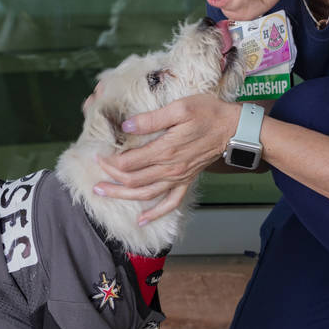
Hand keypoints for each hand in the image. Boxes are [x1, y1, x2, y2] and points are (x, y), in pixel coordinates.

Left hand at [93, 94, 241, 224]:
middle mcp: (170, 168)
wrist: (234, 128)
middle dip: (111, 180)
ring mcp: (179, 177)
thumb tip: (126, 126)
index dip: (110, 162)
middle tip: (94, 179)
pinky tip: (142, 220)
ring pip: (146, 194)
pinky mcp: (187, 180)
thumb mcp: (180, 108)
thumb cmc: (208, 113)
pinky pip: (170, 203)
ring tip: (104, 195)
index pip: (129, 162)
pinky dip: (155, 214)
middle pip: (133, 180)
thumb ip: (152, 119)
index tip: (97, 156)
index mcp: (166, 149)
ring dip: (123, 196)